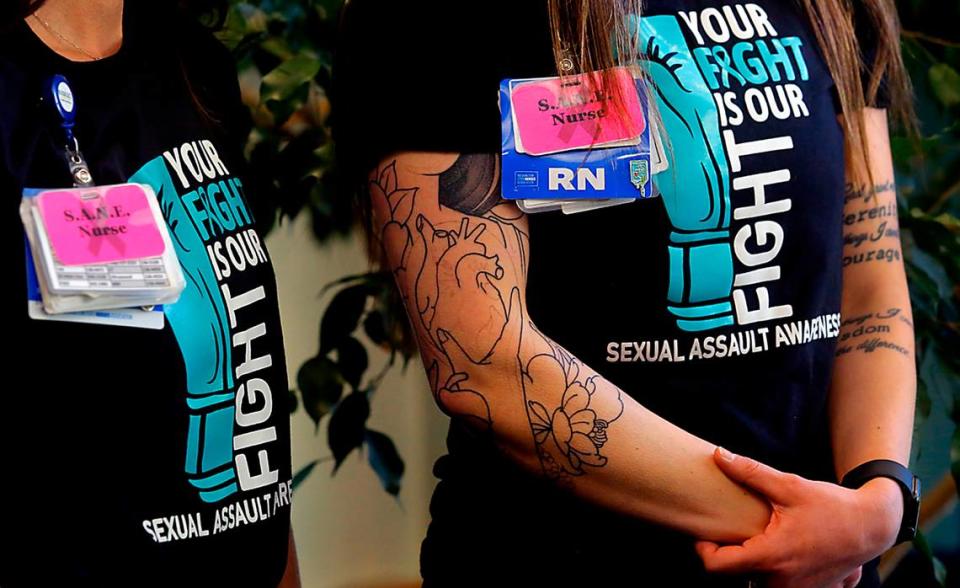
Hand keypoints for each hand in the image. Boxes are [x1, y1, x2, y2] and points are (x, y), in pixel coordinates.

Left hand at [695, 448, 902, 587]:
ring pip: (757, 583)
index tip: (704, 536)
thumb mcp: (789, 485)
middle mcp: (782, 582)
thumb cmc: (831, 505)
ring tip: (758, 539)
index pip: (717, 567)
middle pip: (736, 575)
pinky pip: (779, 586)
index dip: (704, 551)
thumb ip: (750, 472)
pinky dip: (773, 573)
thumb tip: (719, 455)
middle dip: (731, 554)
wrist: (872, 526)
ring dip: (753, 565)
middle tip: (733, 532)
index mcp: (772, 557)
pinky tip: (781, 552)